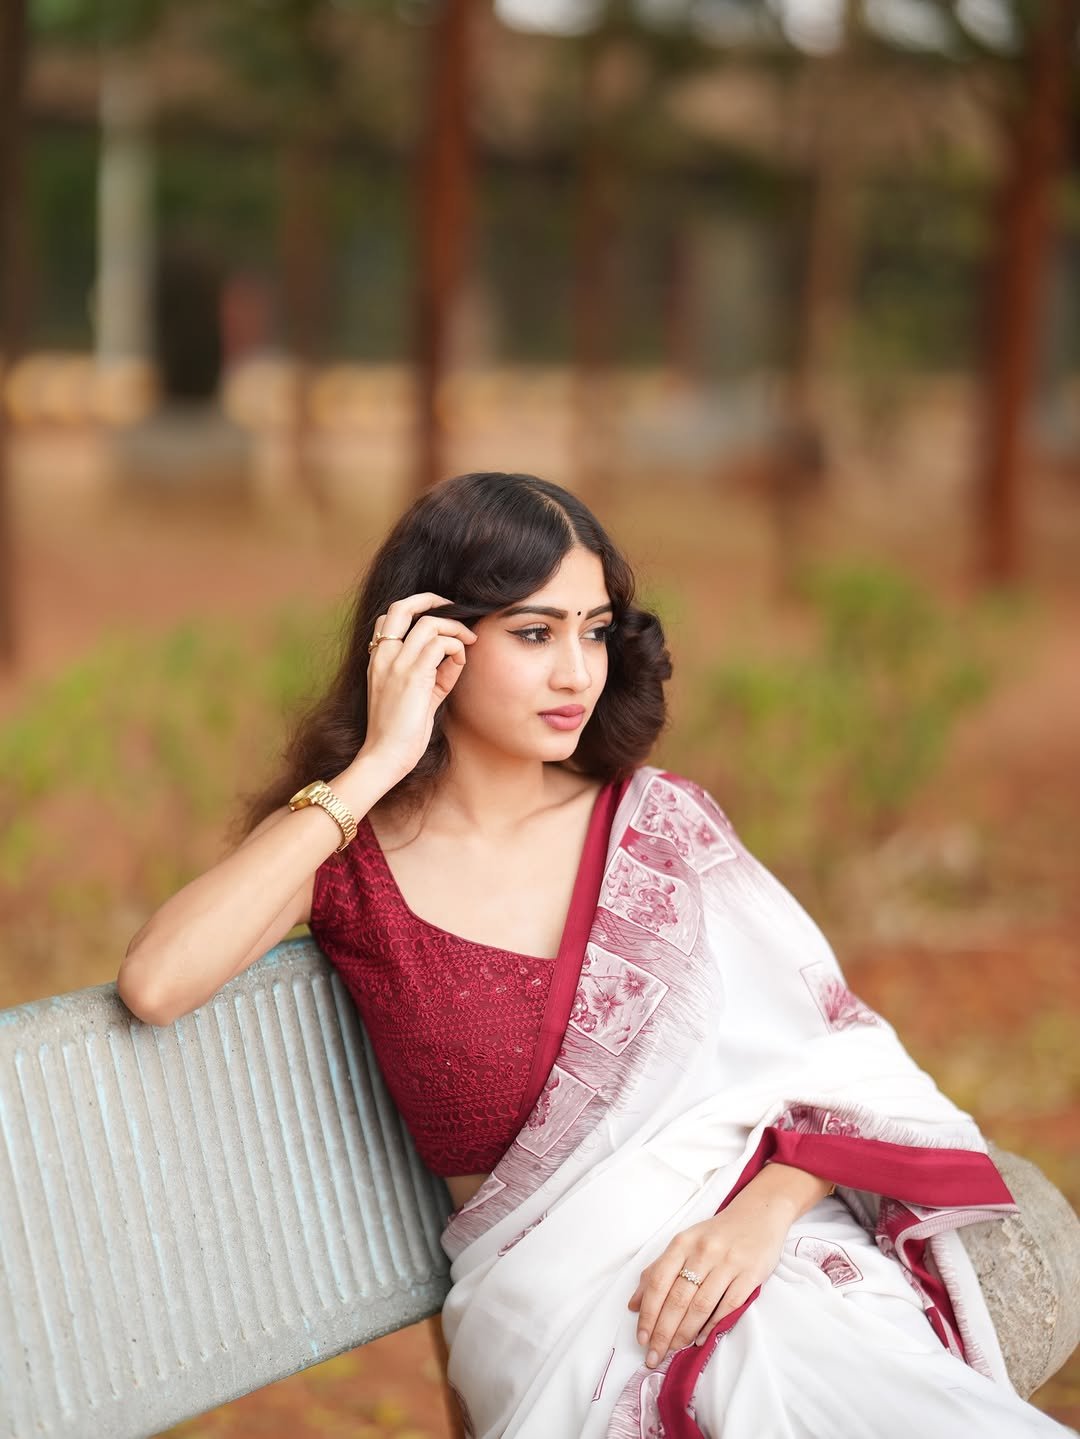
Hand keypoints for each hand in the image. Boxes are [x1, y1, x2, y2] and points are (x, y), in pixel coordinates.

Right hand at [361, 591, 477, 780]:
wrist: (384, 757)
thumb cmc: (401, 731)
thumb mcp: (419, 695)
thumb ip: (435, 672)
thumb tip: (457, 654)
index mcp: (378, 659)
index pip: (390, 617)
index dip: (417, 610)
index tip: (441, 621)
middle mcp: (383, 656)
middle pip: (402, 606)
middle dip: (433, 600)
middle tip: (455, 609)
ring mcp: (396, 664)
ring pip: (429, 623)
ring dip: (455, 629)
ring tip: (468, 642)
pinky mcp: (412, 676)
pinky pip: (440, 644)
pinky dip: (456, 647)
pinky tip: (461, 660)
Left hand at [627, 1199, 789, 1368]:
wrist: (759, 1213)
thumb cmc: (716, 1234)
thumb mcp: (684, 1243)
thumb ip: (658, 1271)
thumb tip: (634, 1304)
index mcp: (682, 1243)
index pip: (658, 1282)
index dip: (648, 1313)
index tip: (641, 1338)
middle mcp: (703, 1251)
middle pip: (678, 1298)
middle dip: (663, 1332)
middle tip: (654, 1356)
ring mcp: (728, 1263)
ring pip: (701, 1306)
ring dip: (685, 1333)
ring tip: (674, 1351)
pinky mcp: (750, 1274)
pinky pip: (728, 1306)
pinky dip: (712, 1326)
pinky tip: (701, 1340)